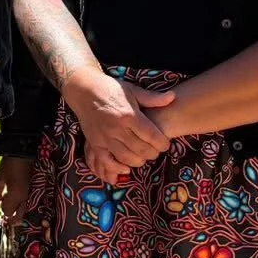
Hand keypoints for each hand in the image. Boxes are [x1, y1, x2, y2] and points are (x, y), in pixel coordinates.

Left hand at [0, 156, 35, 229]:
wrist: (24, 153)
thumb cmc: (9, 165)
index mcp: (16, 196)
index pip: (8, 212)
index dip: (3, 210)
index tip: (0, 203)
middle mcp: (25, 198)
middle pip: (19, 216)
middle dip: (12, 218)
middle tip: (7, 217)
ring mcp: (31, 195)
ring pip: (25, 211)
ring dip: (18, 212)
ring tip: (12, 205)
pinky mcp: (34, 191)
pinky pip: (28, 204)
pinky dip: (22, 206)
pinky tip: (17, 199)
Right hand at [65, 66, 174, 183]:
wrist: (83, 89)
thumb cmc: (111, 89)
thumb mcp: (132, 90)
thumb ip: (153, 98)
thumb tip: (173, 97)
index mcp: (129, 115)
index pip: (152, 136)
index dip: (162, 143)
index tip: (165, 144)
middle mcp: (117, 128)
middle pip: (142, 149)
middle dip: (153, 153)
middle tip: (156, 150)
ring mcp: (105, 137)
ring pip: (127, 157)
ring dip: (139, 161)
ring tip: (143, 156)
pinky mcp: (95, 143)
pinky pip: (107, 161)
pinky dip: (117, 168)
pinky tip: (126, 168)